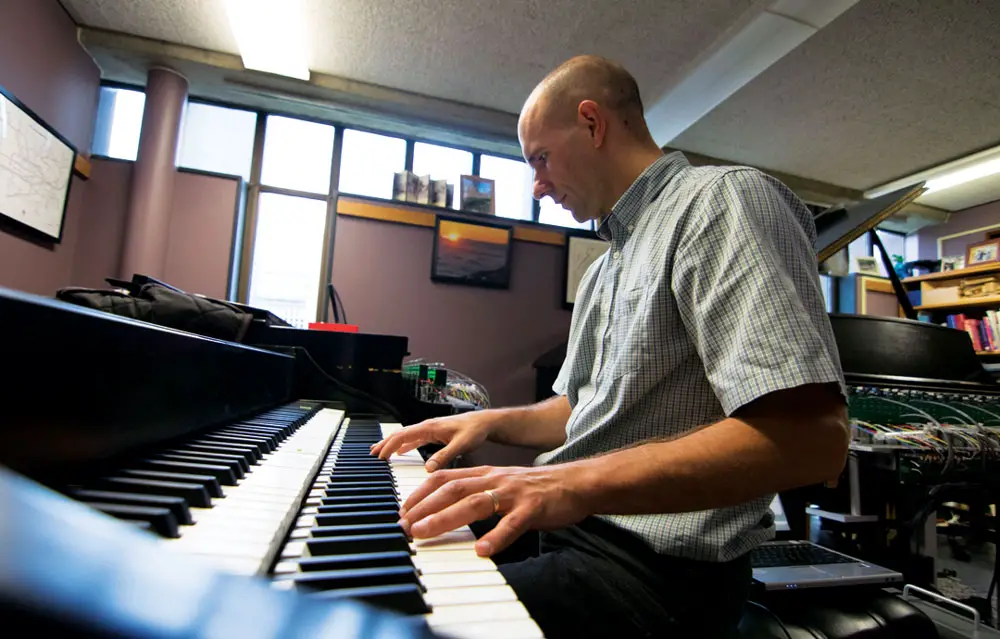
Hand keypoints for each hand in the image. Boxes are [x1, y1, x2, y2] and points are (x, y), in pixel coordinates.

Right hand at [370, 412, 494, 471]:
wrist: (484, 422)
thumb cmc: (474, 430)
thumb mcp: (461, 444)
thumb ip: (444, 456)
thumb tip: (428, 469)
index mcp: (429, 427)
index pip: (403, 436)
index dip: (389, 446)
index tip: (379, 457)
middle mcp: (427, 426)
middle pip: (400, 435)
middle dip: (385, 444)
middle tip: (372, 455)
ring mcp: (430, 430)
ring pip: (406, 436)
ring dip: (392, 444)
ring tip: (380, 453)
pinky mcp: (435, 434)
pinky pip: (414, 439)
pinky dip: (404, 445)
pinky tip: (401, 452)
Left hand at [398, 464, 589, 556]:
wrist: (575, 483)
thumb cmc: (536, 488)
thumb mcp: (501, 484)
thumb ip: (476, 493)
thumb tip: (445, 509)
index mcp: (485, 474)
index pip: (445, 478)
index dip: (421, 493)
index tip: (403, 510)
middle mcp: (495, 480)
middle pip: (453, 489)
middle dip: (425, 507)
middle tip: (405, 525)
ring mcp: (513, 493)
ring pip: (475, 504)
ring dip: (446, 518)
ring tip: (425, 533)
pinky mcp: (532, 508)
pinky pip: (512, 524)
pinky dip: (496, 537)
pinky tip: (482, 550)